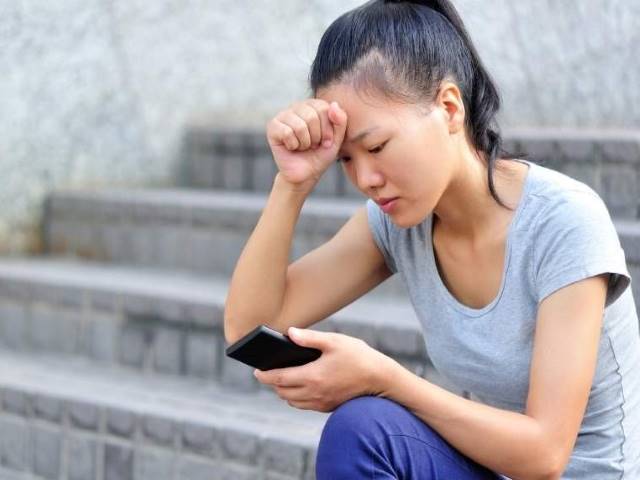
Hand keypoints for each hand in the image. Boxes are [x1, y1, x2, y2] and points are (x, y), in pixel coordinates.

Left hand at [254, 327, 393, 412]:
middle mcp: (314, 393)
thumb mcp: (335, 342)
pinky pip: (304, 405)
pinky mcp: (328, 407)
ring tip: (282, 378)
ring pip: (292, 401)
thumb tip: (289, 333)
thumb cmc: (359, 357)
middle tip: (267, 371)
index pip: (278, 378)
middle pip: (282, 392)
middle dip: (272, 382)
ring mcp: (321, 402)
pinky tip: (300, 385)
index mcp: (312, 376)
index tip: (256, 370)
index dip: (264, 375)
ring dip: (283, 391)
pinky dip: (296, 398)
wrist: (381, 379)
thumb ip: (310, 338)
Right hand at [266, 99, 347, 190]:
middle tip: (313, 145)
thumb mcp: (336, 139)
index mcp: (313, 106)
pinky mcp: (273, 127)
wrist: (305, 174)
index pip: (324, 108)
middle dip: (316, 137)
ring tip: (302, 146)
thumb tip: (334, 104)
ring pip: (300, 126)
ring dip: (305, 143)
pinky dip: (293, 145)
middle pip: (312, 116)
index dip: (327, 129)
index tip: (326, 141)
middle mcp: (297, 107)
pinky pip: (287, 133)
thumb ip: (341, 121)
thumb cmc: (320, 155)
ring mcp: (283, 116)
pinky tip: (291, 147)